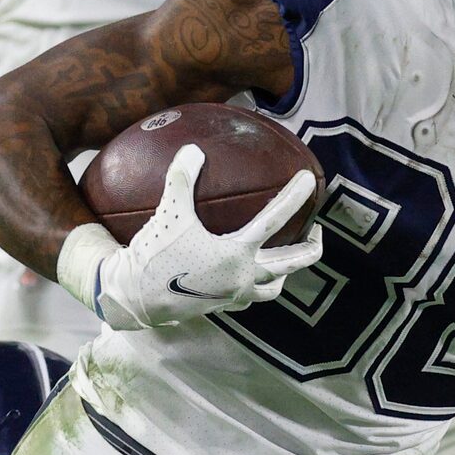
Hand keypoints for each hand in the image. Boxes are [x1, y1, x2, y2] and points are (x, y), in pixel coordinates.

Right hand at [67, 144, 321, 331]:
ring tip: (286, 264)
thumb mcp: (168, 213)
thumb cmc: (154, 256)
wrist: (135, 299)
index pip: (274, 220)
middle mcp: (240, 278)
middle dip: (310, 250)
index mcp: (236, 254)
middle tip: (319, 233)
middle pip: (288, 265)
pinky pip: (245, 297)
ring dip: (283, 275)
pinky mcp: (218, 306)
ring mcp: (231, 295)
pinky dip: (253, 286)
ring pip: (271, 288)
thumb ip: (181, 179)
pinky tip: (245, 275)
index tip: (310, 179)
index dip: (294, 196)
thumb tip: (192, 148)